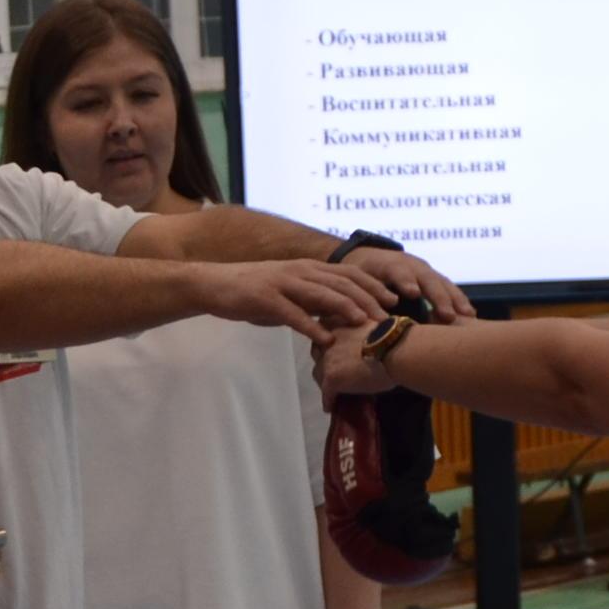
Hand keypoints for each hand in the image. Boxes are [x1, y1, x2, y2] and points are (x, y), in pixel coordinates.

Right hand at [199, 258, 393, 341]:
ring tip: (363, 323)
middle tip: (387, 315)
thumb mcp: (288, 292)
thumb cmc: (254, 291)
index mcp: (307, 269)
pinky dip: (311, 326)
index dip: (372, 286)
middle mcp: (299, 272)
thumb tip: (337, 315)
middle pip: (341, 283)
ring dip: (344, 308)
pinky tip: (325, 339)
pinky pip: (292, 314)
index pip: (348, 274)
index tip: (393, 301)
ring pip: (321, 294)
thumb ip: (312, 300)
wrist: (215, 285)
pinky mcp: (266, 299)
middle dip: (367, 298)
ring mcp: (283, 284)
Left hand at [316, 318, 393, 400]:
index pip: (325, 333)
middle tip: (336, 370)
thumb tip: (370, 339)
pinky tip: (331, 407)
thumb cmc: (394, 335)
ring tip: (333, 390)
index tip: (338, 351)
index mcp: (337, 320)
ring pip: (319, 373)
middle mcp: (327, 338)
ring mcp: (327, 358)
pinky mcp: (332, 378)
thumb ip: (363, 330)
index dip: (331, 344)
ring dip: (325, 381)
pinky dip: (328, 400)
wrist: (396, 348)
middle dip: (324, 361)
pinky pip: (326, 393)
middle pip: (318, 353)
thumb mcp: (373, 323)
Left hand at [342, 244, 470, 326]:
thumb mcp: (357, 285)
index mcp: (388, 264)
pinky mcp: (434, 278)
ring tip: (467, 316)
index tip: (412, 293)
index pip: (397, 271)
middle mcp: (410, 265)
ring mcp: (425, 270)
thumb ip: (365, 299)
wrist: (370, 258)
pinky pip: (449, 288)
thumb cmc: (361, 277)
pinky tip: (470, 316)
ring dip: (455, 300)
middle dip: (438, 297)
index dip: (405, 281)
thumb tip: (370, 322)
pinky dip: (459, 300)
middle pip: (426, 279)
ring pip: (442, 283)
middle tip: (447, 315)